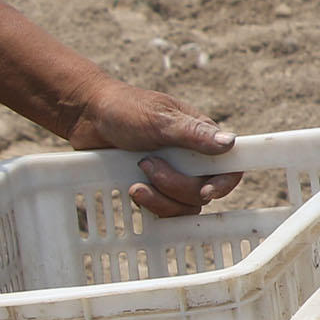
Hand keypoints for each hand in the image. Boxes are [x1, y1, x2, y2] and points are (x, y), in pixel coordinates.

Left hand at [66, 81, 239, 215]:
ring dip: (160, 199)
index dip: (224, 184)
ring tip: (136, 180)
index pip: (230, 167)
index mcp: (203, 138)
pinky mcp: (153, 189)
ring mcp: (173, 176)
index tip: (205, 191)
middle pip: (203, 192)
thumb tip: (229, 143)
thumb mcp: (160, 119)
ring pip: (183, 206)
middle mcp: (192, 160)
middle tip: (148, 165)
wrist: (88, 117)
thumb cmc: (126, 109)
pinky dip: (149, 204)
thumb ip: (194, 133)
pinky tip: (132, 189)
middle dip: (176, 186)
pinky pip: (163, 210)